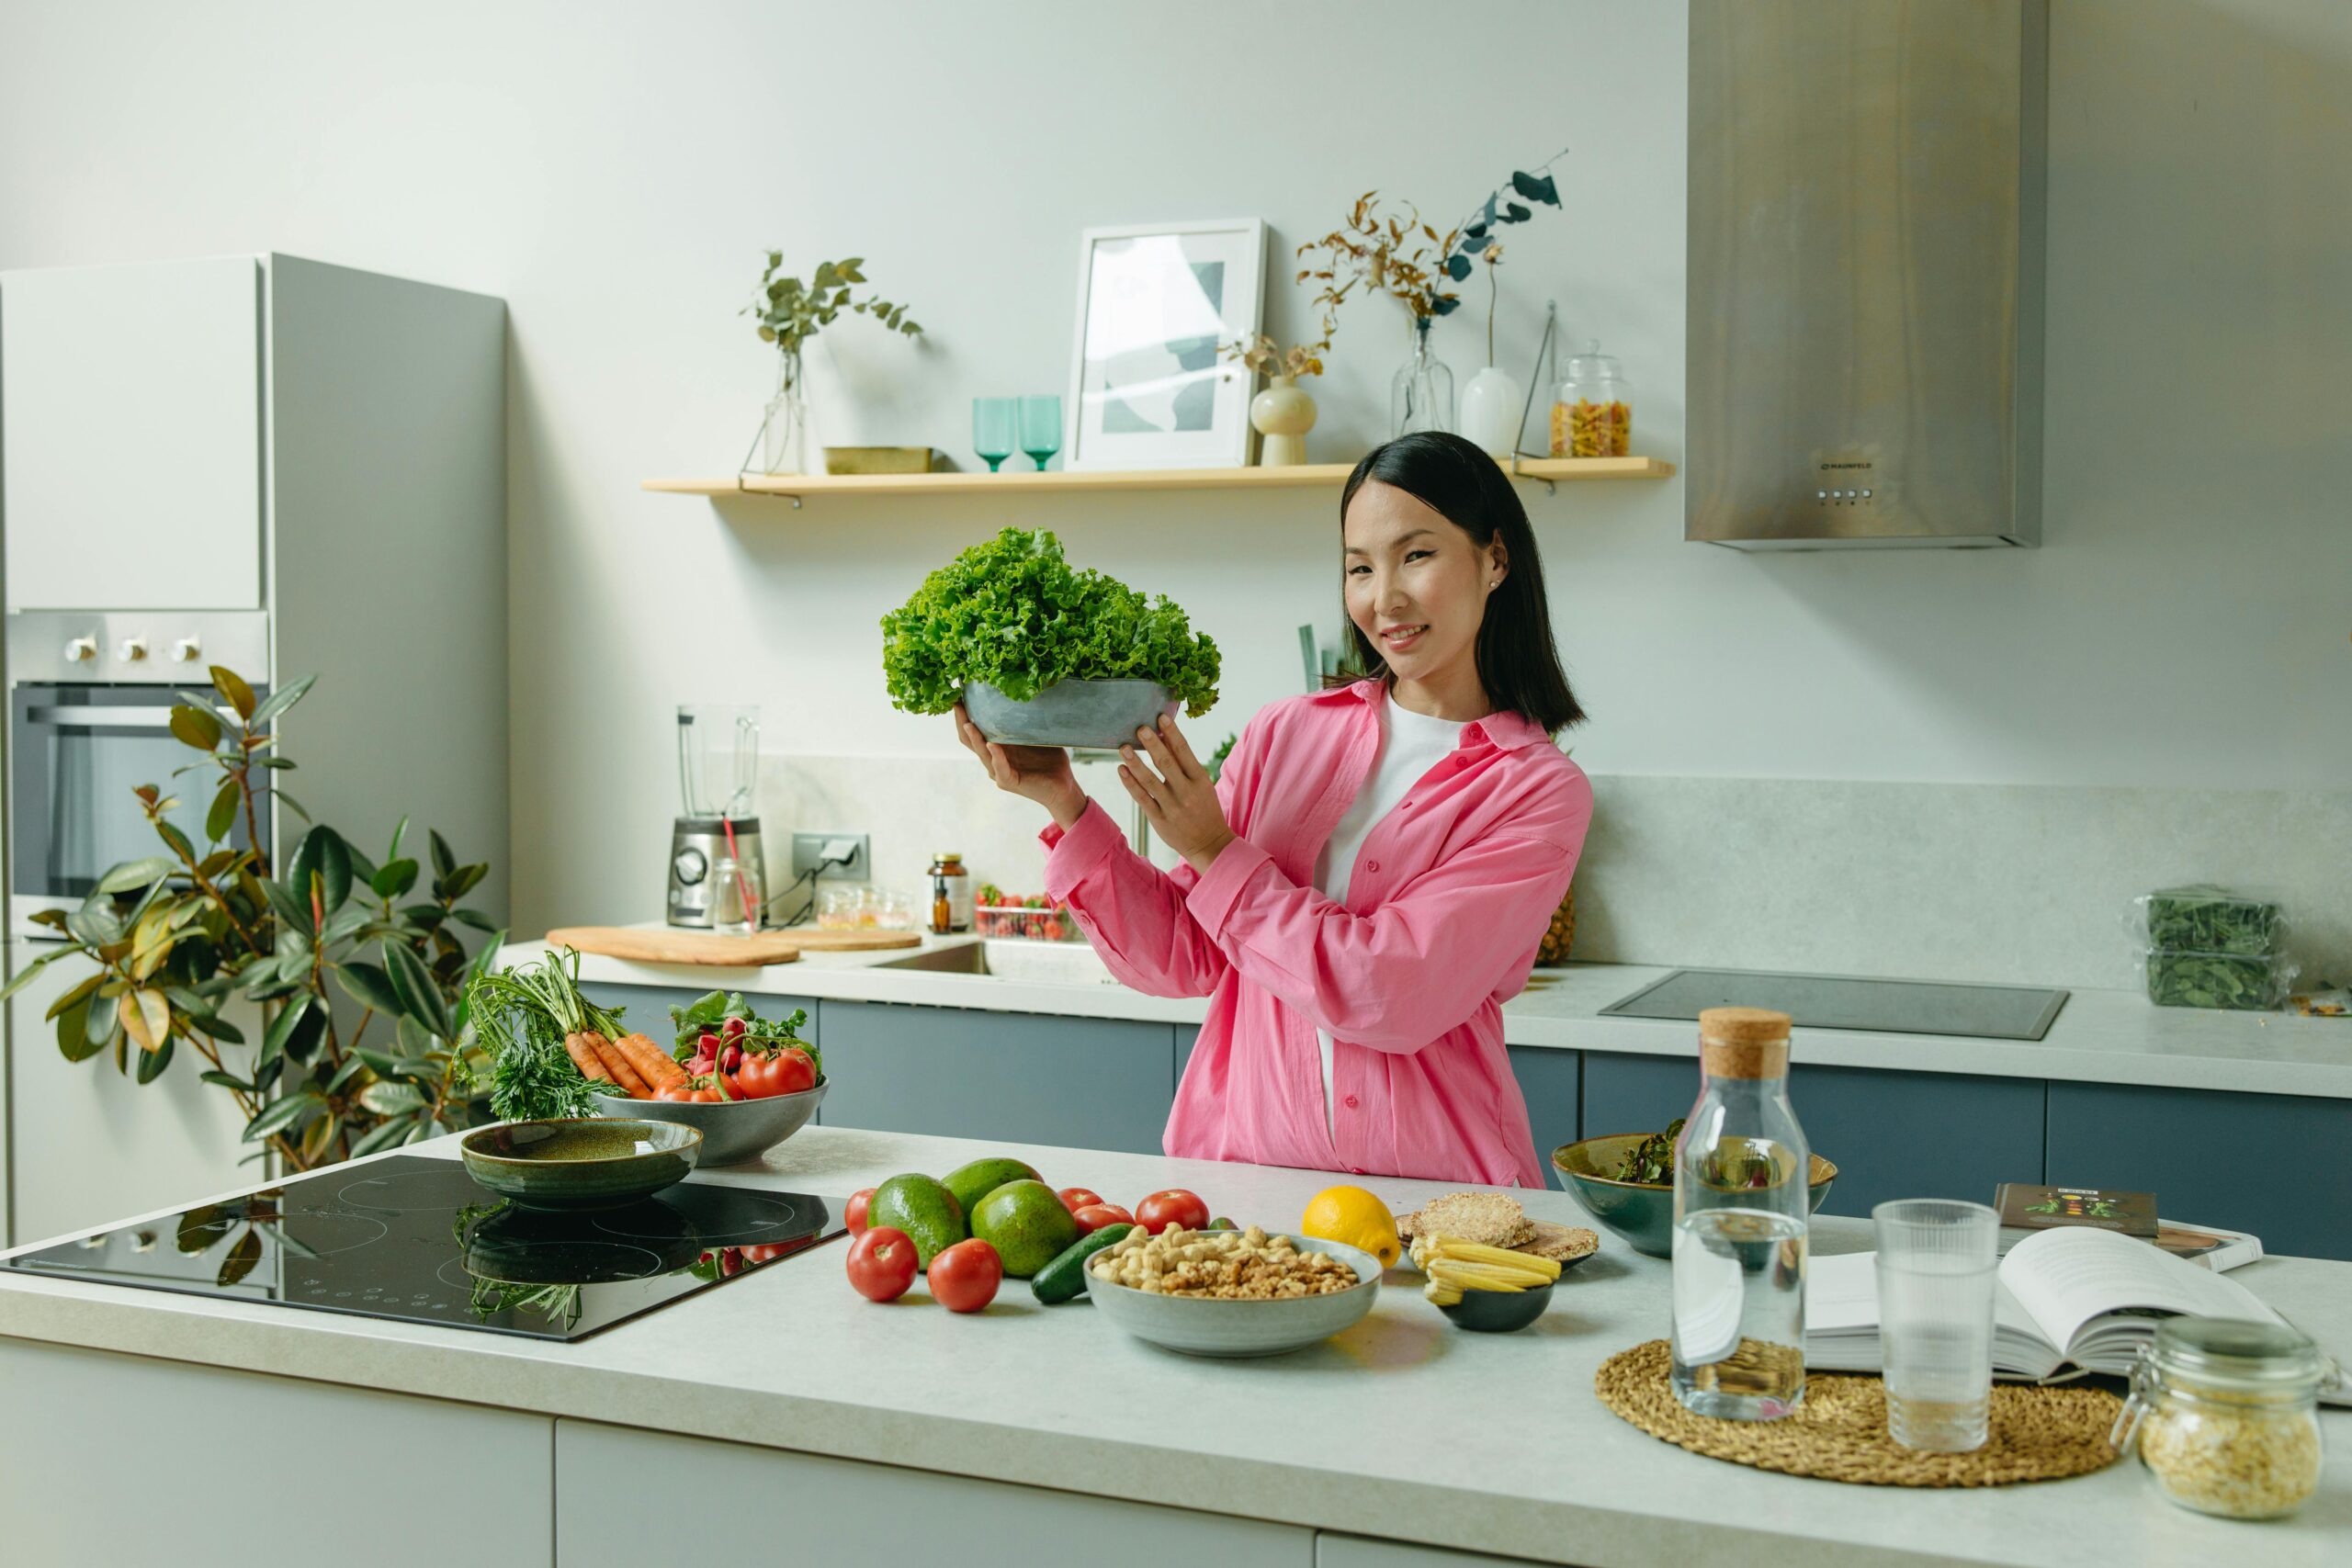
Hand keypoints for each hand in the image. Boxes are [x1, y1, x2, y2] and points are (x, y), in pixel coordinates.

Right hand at [954, 704, 1085, 826]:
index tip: (958, 694)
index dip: (964, 714)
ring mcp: (998, 771)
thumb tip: (1025, 690)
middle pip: (969, 741)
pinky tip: (992, 745)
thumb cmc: (1050, 759)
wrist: (1063, 785)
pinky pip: (999, 767)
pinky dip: (996, 756)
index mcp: (996, 746)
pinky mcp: (1009, 781)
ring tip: (968, 722)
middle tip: (956, 703)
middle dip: (961, 721)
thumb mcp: (1035, 733)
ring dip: (974, 737)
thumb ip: (1025, 718)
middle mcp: (992, 759)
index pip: (973, 729)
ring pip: (981, 753)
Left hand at [1118, 716, 1236, 874]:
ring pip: (1150, 781)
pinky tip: (1121, 770)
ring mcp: (1172, 807)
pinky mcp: (1159, 819)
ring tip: (1123, 748)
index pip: (1185, 751)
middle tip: (1139, 728)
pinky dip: (1130, 784)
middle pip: (1166, 764)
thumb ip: (1183, 763)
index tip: (1161, 717)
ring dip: (1135, 763)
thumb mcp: (1201, 784)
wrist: (1209, 843)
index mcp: (1200, 779)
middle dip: (1152, 745)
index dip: (1172, 733)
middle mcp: (1187, 792)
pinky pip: (1142, 799)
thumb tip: (1164, 737)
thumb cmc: (1204, 808)